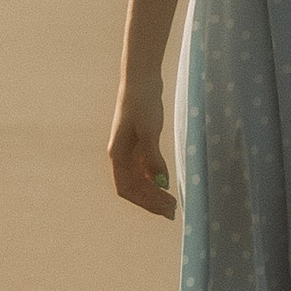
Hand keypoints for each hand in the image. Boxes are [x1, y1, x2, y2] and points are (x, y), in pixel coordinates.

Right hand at [110, 88, 177, 219]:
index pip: (127, 188)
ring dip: (154, 193)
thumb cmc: (142, 103)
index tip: (163, 209)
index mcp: (118, 154)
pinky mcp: (139, 143)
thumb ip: (153, 158)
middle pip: (134, 187)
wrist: (141, 79)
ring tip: (172, 203)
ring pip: (140, 180)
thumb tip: (161, 183)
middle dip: (151, 201)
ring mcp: (130, 150)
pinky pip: (145, 169)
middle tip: (173, 211)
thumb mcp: (149, 131)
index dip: (144, 202)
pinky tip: (166, 184)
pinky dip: (155, 179)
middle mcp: (121, 155)